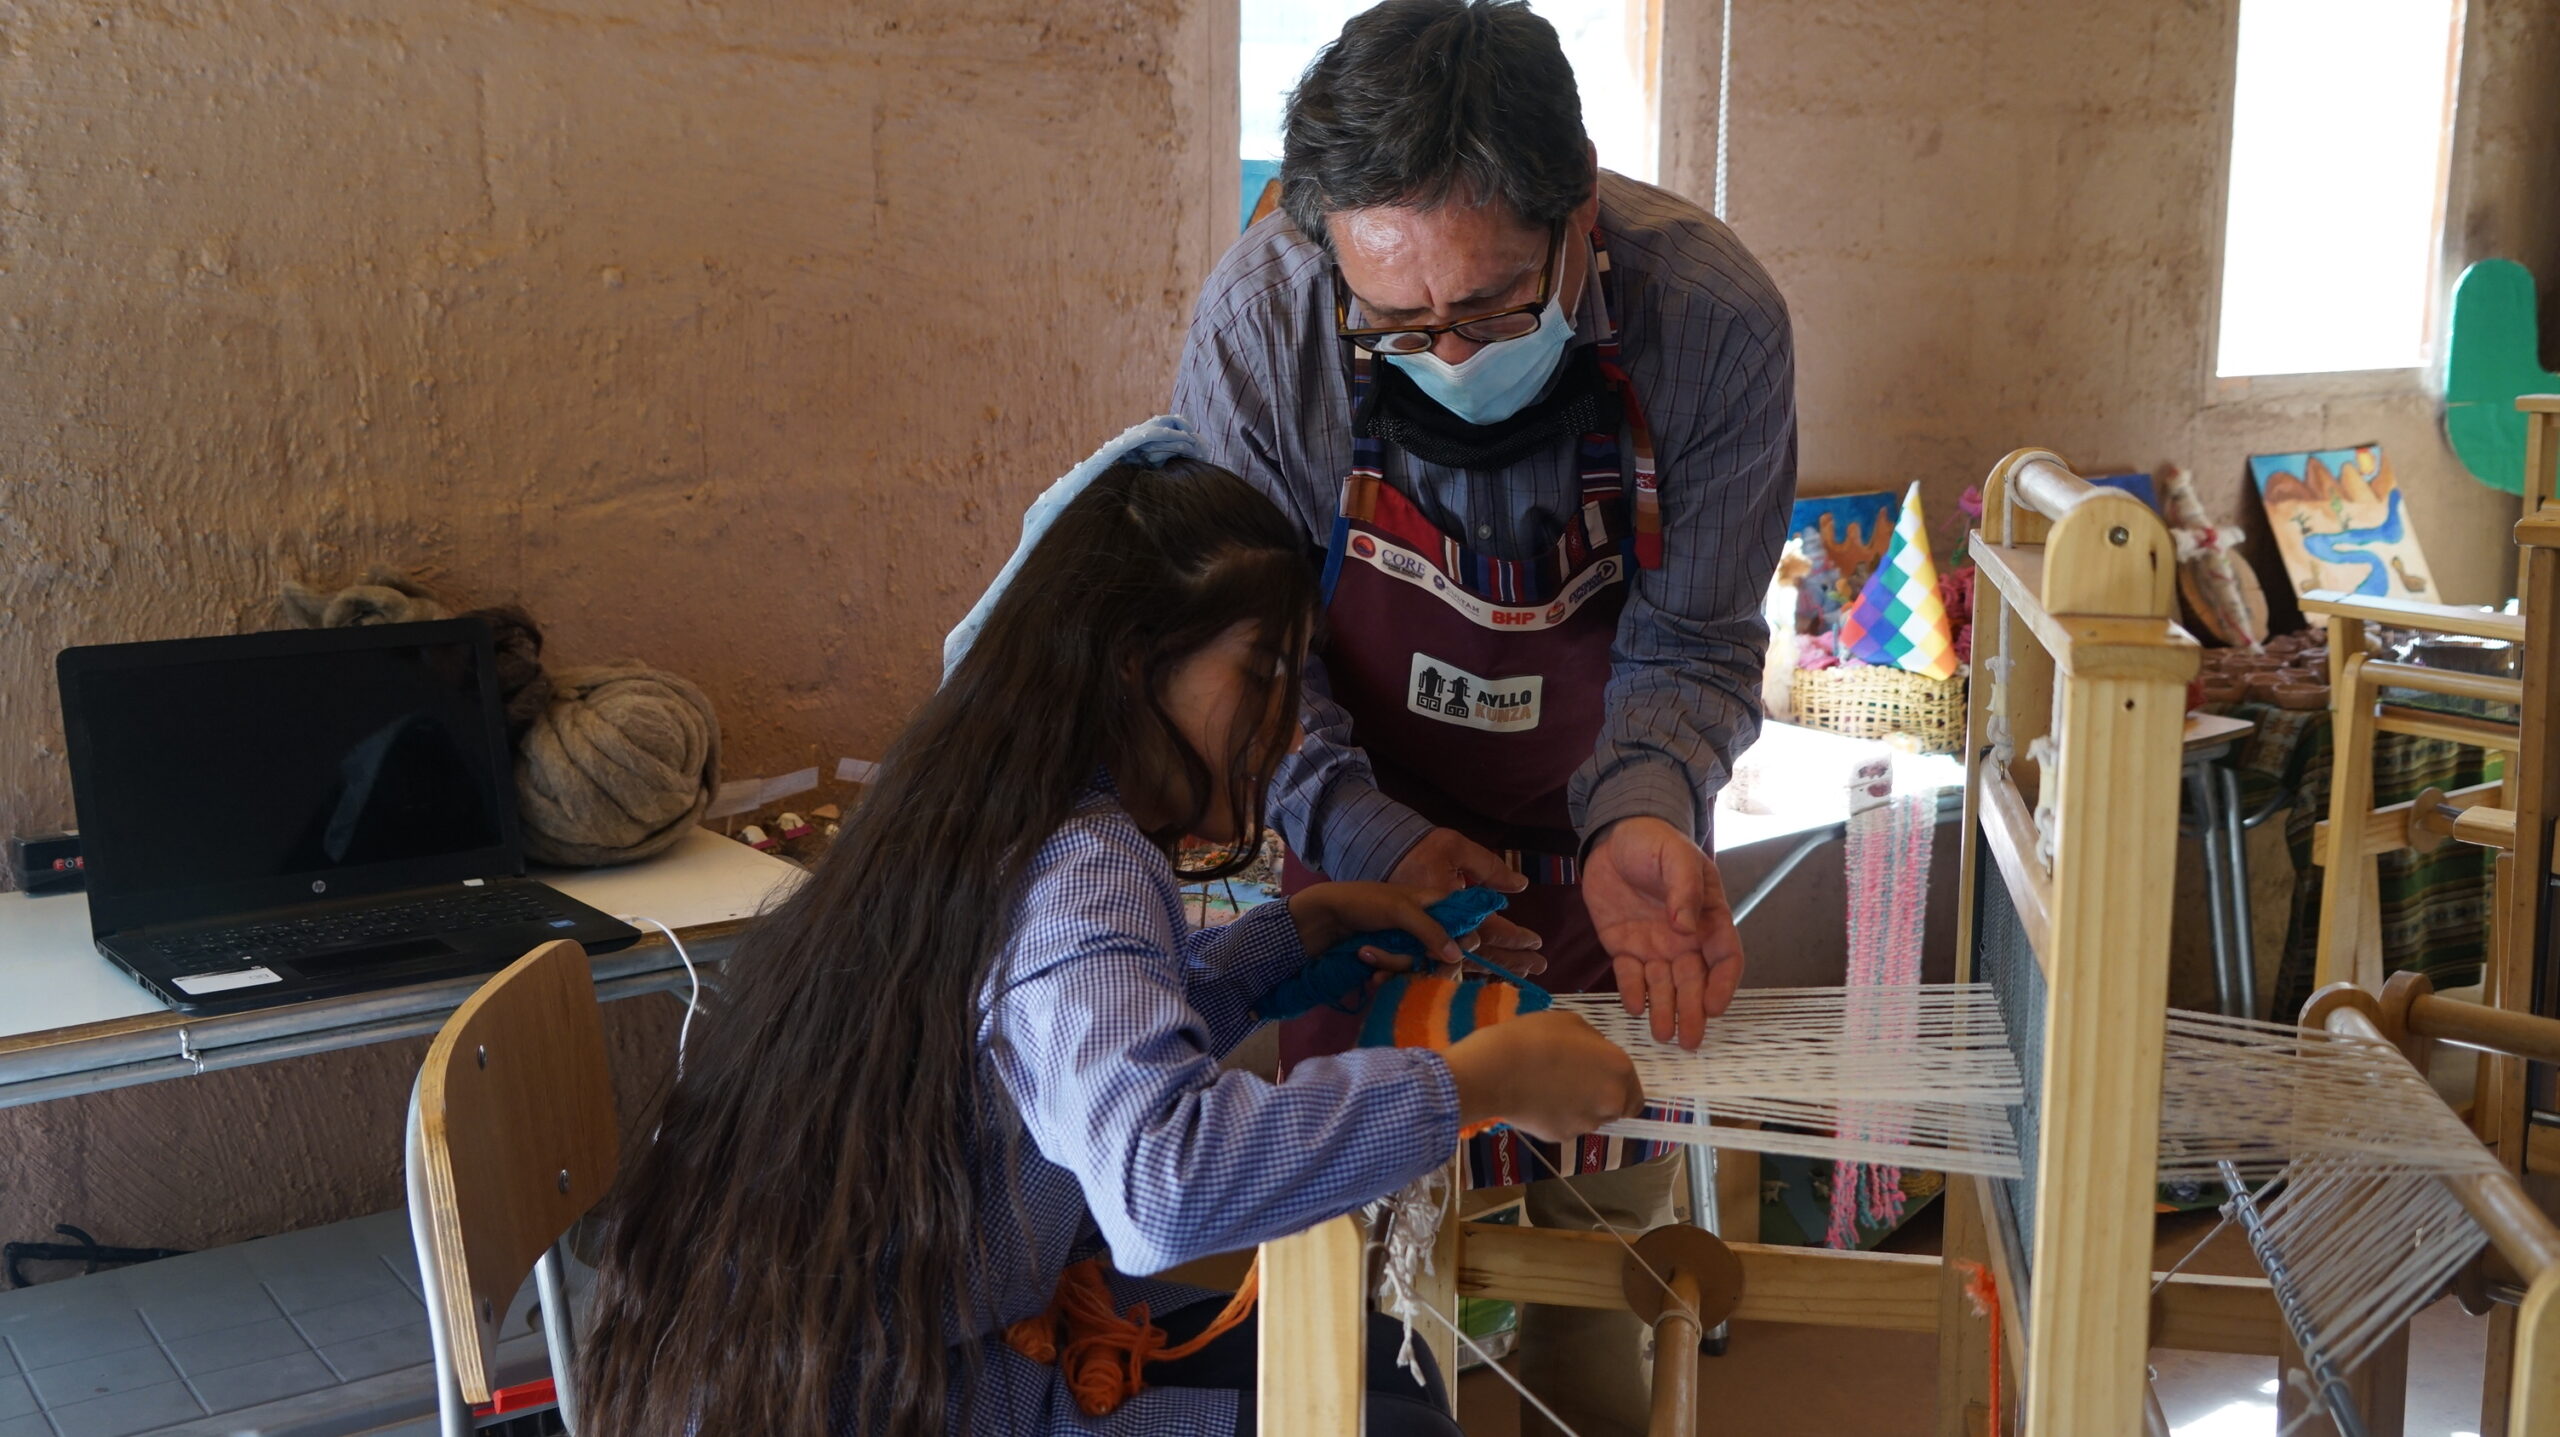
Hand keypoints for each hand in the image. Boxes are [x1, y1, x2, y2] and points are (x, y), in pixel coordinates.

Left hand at [1286, 882, 1468, 969]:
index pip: (1465, 927)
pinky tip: (1371, 973)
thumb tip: (1458, 955)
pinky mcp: (1393, 960)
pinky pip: (1401, 975)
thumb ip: (1431, 929)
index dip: (1461, 943)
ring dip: (1394, 966)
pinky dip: (1386, 974)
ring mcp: (1409, 945)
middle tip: (1412, 963)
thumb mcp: (1400, 910)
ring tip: (1370, 956)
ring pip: (1420, 967)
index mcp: (1435, 905)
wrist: (1325, 917)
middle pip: (1443, 955)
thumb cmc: (1364, 902)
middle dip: (1422, 961)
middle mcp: (1427, 926)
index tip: (1446, 954)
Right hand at [1388, 827, 1545, 975]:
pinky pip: (1447, 965)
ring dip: (1497, 967)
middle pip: (1481, 950)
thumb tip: (1519, 885)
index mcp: (1451, 903)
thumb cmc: (1420, 850)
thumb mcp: (1454, 847)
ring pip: (1467, 962)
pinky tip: (1488, 971)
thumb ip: (1488, 867)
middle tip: (1540, 965)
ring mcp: (1426, 940)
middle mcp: (1441, 925)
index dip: (1514, 937)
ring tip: (1523, 972)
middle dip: (1512, 959)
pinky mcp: (1415, 946)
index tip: (1536, 942)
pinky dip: (1472, 970)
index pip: (1488, 926)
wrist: (1376, 865)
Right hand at [1442, 1010, 1644, 1141]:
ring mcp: (1586, 1123)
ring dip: (1580, 1108)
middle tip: (1575, 1082)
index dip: (1621, 1087)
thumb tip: (1596, 1056)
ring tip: (1550, 1088)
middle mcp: (1611, 1101)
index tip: (1602, 1079)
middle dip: (1602, 1099)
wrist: (1495, 1070)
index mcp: (1619, 1069)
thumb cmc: (1534, 1037)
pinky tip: (1536, 1100)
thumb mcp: (1572, 1022)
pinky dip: (1556, 1118)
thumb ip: (1595, 1043)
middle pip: (1617, 1109)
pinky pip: (1566, 1127)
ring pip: (1591, 1119)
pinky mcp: (1561, 1137)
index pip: (1637, 1094)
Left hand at [1585, 816, 1742, 1048]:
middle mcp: (1684, 938)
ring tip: (1664, 1035)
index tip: (1714, 1006)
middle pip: (1694, 981)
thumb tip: (1685, 926)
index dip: (1723, 984)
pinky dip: (1632, 992)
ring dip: (1665, 1010)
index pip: (1725, 957)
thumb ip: (1683, 889)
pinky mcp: (1624, 946)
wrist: (1614, 836)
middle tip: (1690, 1040)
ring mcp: (1654, 945)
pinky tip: (1634, 1007)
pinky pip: (1630, 975)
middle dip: (1693, 1012)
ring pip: (1663, 985)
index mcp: (1707, 917)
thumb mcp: (1676, 856)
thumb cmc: (1654, 842)